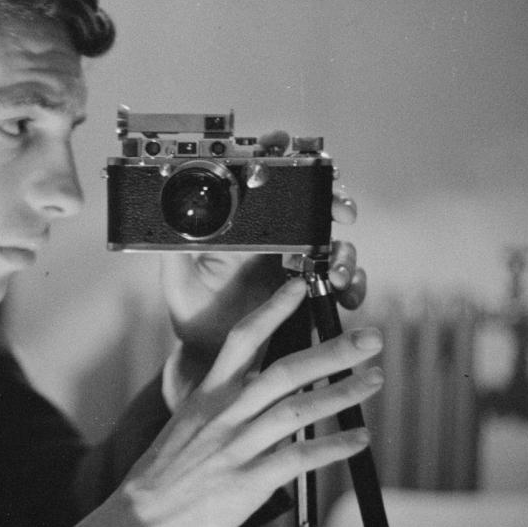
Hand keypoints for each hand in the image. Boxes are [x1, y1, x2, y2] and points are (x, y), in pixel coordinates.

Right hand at [39, 278, 382, 526]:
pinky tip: (359, 438)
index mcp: (208, 395)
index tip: (300, 288)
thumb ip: (220, 407)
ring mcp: (237, 447)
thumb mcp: (185, 426)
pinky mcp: (248, 482)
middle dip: (332, 352)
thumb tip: (253, 393)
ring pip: (298, 411)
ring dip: (342, 393)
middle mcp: (225, 414)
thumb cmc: (162, 477)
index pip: (243, 340)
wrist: (137, 521)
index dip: (273, 310)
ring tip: (373, 381)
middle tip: (371, 339)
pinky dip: (334, 447)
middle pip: (286, 371)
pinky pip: (300, 459)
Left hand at [160, 188, 366, 399]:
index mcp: (249, 231)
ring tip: (336, 273)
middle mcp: (278, 244)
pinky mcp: (312, 296)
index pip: (278, 192)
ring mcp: (298, 268)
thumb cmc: (192, 314)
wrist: (208, 356)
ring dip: (344, 254)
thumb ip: (176, 246)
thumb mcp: (178, 277)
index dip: (297, 172)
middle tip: (343, 212)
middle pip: (316, 211)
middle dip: (335, 203)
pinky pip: (342, 285)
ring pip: (335, 247)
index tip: (312, 170)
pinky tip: (346, 295)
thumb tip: (174, 213)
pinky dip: (353, 286)